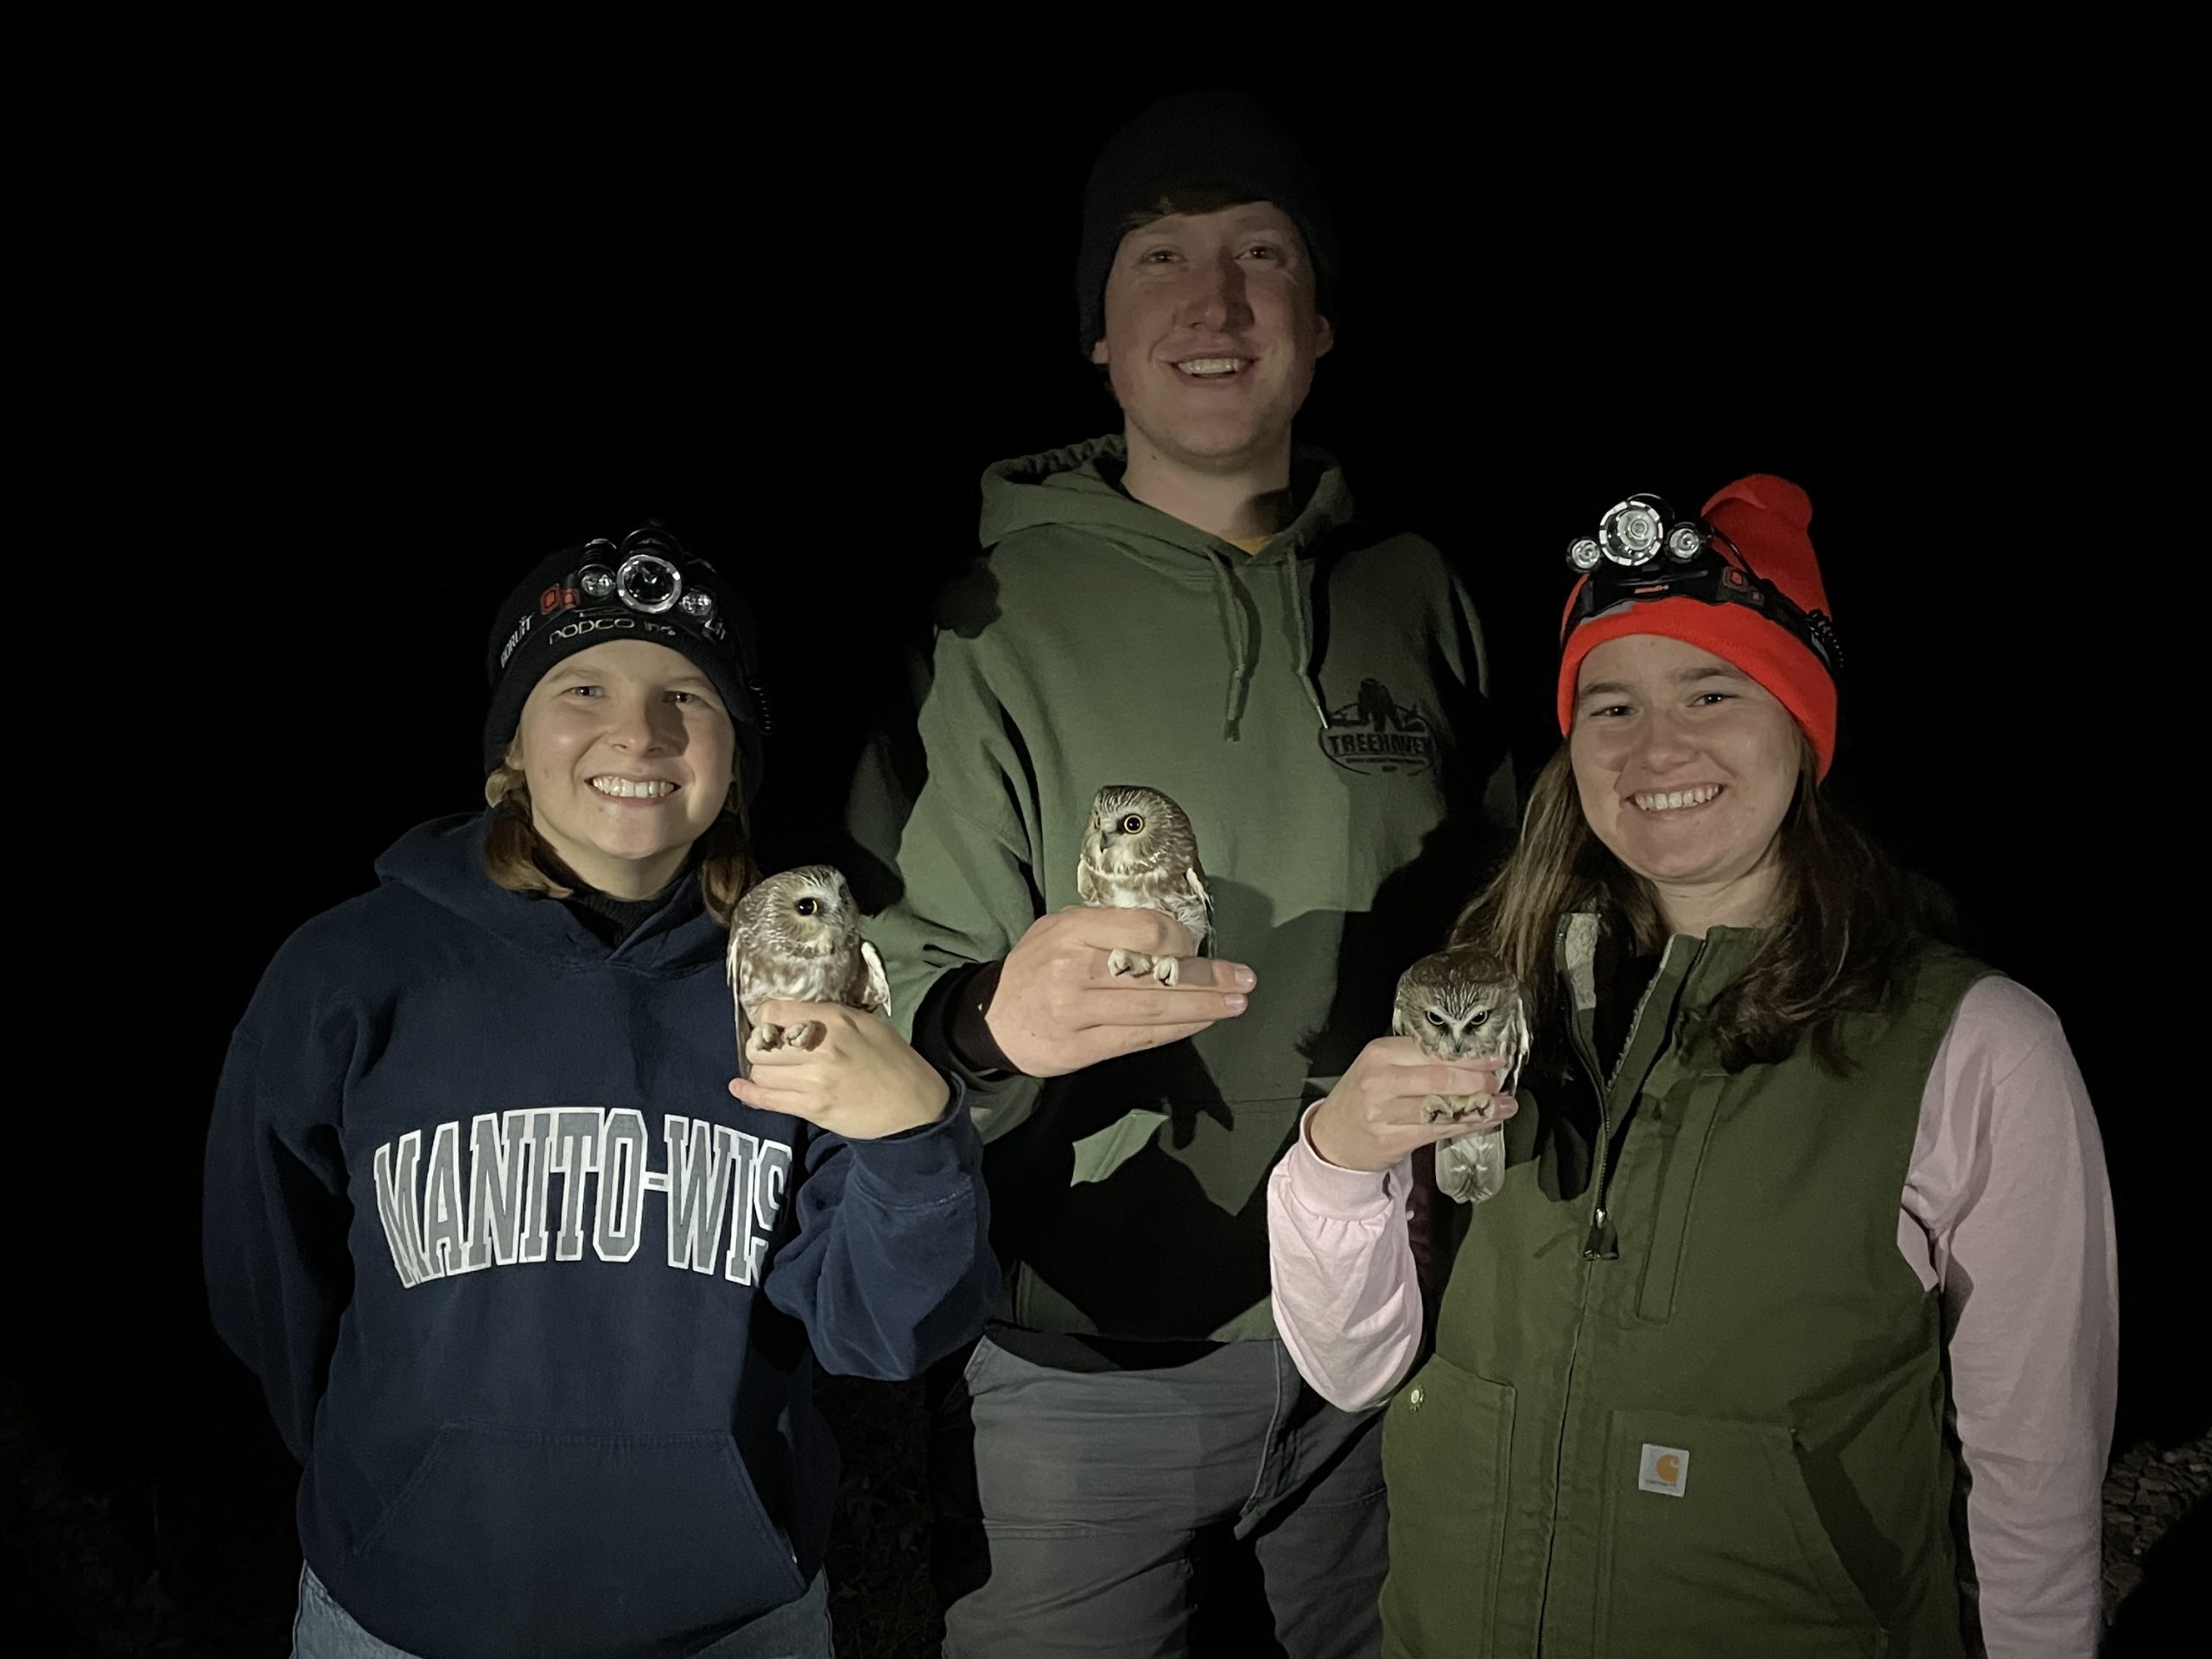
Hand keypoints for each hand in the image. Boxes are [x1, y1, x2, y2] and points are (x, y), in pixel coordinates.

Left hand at [728, 1002, 950, 1140]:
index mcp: (833, 1020)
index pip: (773, 1012)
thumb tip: (789, 1018)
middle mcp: (820, 1049)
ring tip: (776, 1072)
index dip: (766, 1020)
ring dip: (763, 1072)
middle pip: (761, 1046)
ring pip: (762, 1074)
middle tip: (774, 1052)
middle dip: (762, 1049)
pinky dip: (749, 1093)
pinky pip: (768, 1100)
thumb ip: (826, 1016)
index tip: (772, 1028)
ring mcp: (815, 1082)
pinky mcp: (813, 1109)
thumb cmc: (890, 1058)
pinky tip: (739, 1087)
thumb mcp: (864, 1023)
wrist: (913, 1104)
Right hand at [985, 906, 1255, 1077]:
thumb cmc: (1035, 966)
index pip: (1144, 930)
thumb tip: (1169, 934)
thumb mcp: (1059, 928)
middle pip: (1156, 972)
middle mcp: (1073, 969)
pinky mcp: (1082, 1048)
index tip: (1195, 944)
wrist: (990, 1019)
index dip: (1180, 939)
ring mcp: (1077, 1012)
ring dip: (1203, 1006)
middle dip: (1209, 977)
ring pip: (1154, 1009)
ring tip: (1236, 1002)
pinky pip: (1141, 1038)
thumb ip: (1107, 927)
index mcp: (1071, 930)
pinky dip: (1177, 1030)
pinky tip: (1201, 1022)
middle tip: (1244, 978)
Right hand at [1305, 1036, 1519, 1174]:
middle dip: (1477, 1080)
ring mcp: (1385, 1113)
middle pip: (1440, 1077)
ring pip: (1443, 1107)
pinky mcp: (1393, 1140)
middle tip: (1496, 1081)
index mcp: (1380, 1054)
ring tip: (1502, 1104)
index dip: (1469, 1056)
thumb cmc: (1361, 1098)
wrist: (1331, 1137)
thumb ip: (1417, 1060)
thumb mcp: (1380, 1067)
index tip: (1493, 1058)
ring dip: (1479, 1106)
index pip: (1433, 1051)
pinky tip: (1485, 1120)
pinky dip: (1467, 1125)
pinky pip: (1439, 1131)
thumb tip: (1468, 1060)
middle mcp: (1380, 1081)